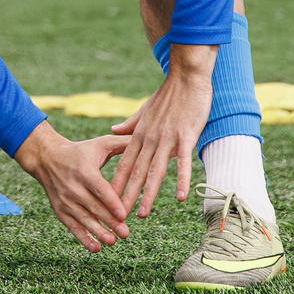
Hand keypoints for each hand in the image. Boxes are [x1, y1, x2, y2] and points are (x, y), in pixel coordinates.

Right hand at [13, 121, 133, 251]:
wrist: (47, 158)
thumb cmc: (81, 151)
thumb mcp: (99, 143)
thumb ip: (122, 143)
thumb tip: (144, 137)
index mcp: (84, 170)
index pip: (99, 189)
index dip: (111, 202)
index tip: (124, 214)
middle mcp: (72, 187)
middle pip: (93, 207)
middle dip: (110, 222)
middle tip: (126, 233)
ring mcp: (65, 200)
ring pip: (83, 220)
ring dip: (99, 232)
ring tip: (114, 242)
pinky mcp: (60, 211)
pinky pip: (72, 227)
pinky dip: (83, 239)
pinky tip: (96, 248)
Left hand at [108, 44, 213, 218]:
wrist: (186, 77)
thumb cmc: (168, 94)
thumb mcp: (144, 109)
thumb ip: (129, 123)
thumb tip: (113, 130)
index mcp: (140, 134)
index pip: (125, 163)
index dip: (117, 183)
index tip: (108, 200)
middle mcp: (150, 139)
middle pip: (136, 172)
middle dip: (127, 196)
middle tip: (119, 217)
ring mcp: (167, 139)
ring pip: (155, 171)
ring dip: (148, 194)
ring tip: (142, 213)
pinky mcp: (185, 136)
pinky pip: (183, 162)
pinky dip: (181, 180)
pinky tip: (181, 197)